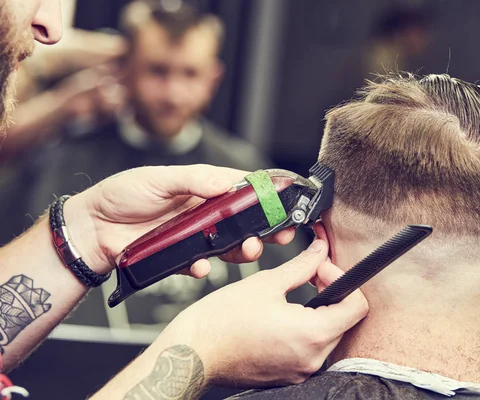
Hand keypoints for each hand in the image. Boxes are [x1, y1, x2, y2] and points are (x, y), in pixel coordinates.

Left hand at [63, 164, 295, 274]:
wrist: (91, 230)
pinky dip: (204, 267)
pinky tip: (200, 266)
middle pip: (244, 221)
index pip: (241, 190)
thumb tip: (229, 182)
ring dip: (243, 249)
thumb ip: (194, 179)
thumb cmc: (121, 195)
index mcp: (202, 189)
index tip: (283, 204)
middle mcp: (203, 213)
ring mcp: (194, 237)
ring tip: (248, 249)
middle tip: (280, 234)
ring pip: (229, 245)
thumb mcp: (158, 179)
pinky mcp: (181, 259)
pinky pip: (201, 265)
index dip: (264, 197)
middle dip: (265, 228)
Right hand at [156, 238, 368, 386]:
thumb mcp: (267, 283)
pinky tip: (283, 316)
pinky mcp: (288, 376)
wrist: (193, 353)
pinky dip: (305, 330)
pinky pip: (310, 350)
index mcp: (311, 334)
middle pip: (344, 321)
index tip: (321, 270)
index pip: (357, 307)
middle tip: (310, 277)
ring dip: (318, 312)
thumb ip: (302, 266)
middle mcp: (311, 359)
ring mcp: (300, 371)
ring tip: (294, 296)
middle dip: (331, 294)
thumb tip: (320, 251)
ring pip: (328, 335)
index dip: (342, 280)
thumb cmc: (221, 321)